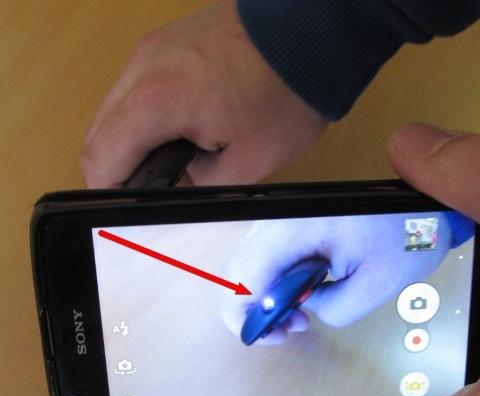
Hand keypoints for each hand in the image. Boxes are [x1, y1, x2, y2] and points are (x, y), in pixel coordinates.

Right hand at [80, 0, 327, 187]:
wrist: (311, 35)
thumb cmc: (287, 94)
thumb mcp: (247, 162)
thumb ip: (198, 186)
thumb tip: (174, 189)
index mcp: (157, 99)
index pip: (100, 157)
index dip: (108, 191)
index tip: (127, 207)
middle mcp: (144, 66)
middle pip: (99, 131)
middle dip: (120, 165)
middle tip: (154, 186)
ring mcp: (154, 48)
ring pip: (116, 106)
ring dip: (134, 137)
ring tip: (174, 157)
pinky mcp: (168, 41)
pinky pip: (139, 84)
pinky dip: (149, 111)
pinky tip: (182, 125)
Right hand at [219, 214, 450, 343]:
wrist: (421, 204)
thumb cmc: (408, 234)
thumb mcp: (376, 284)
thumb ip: (333, 309)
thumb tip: (307, 307)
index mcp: (298, 227)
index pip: (243, 276)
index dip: (247, 315)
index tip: (275, 334)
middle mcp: (282, 217)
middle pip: (237, 271)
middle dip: (254, 309)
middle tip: (292, 326)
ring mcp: (283, 218)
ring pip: (248, 265)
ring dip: (265, 296)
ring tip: (302, 312)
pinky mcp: (291, 224)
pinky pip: (267, 257)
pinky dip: (276, 282)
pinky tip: (304, 292)